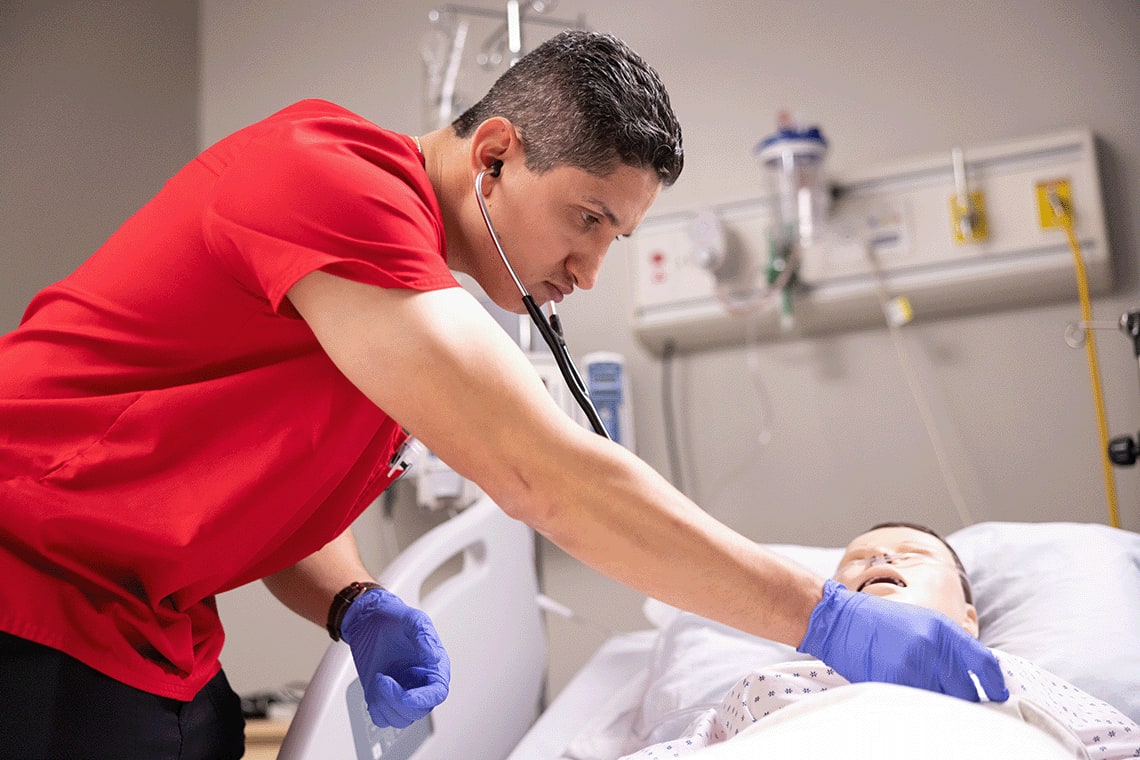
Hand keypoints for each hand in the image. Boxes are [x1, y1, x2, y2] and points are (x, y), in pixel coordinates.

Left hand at [340, 588, 450, 727]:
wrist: (367, 619)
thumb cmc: (392, 618)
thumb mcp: (412, 619)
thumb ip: (424, 636)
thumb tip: (434, 657)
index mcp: (434, 666)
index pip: (437, 693)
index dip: (423, 699)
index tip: (406, 697)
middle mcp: (420, 683)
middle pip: (417, 711)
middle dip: (397, 700)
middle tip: (383, 680)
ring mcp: (402, 692)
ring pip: (400, 718)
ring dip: (385, 703)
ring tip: (379, 679)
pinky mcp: (385, 698)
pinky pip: (383, 718)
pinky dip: (376, 708)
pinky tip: (375, 687)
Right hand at [798, 580, 1007, 701]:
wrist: (840, 620)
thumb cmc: (879, 620)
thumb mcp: (920, 620)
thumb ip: (948, 644)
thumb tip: (973, 672)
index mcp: (941, 629)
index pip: (983, 662)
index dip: (995, 682)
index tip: (999, 693)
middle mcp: (931, 647)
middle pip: (965, 689)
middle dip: (965, 698)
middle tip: (961, 702)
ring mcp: (912, 666)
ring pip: (943, 700)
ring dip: (941, 702)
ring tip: (932, 698)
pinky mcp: (893, 682)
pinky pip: (918, 703)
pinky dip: (919, 705)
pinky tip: (913, 699)